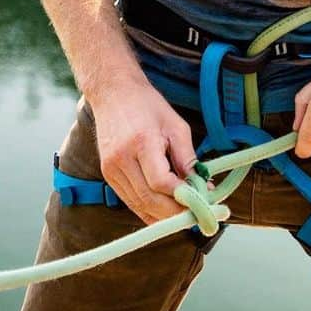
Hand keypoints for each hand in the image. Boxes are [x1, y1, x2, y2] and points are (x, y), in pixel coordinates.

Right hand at [91, 79, 200, 224]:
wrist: (113, 93)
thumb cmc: (147, 106)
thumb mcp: (176, 126)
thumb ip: (188, 158)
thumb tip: (202, 186)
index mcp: (141, 142)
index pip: (161, 182)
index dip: (182, 197)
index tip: (201, 204)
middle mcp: (122, 158)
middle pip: (149, 199)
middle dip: (175, 214)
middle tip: (197, 217)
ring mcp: (111, 168)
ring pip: (139, 204)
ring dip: (162, 217)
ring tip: (184, 217)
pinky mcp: (107, 174)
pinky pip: (130, 200)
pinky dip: (148, 211)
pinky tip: (164, 214)